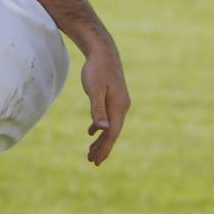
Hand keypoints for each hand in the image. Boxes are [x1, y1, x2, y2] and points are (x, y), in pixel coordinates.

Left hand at [80, 37, 130, 165]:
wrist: (103, 51)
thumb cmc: (96, 69)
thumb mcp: (94, 89)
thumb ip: (97, 109)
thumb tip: (102, 129)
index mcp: (118, 107)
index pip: (112, 133)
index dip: (104, 148)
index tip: (95, 161)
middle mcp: (122, 107)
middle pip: (113, 132)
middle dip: (103, 148)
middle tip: (92, 161)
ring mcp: (119, 102)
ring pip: (111, 126)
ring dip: (102, 139)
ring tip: (91, 152)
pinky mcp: (113, 98)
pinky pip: (108, 117)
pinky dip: (101, 127)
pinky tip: (92, 132)